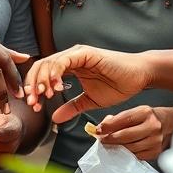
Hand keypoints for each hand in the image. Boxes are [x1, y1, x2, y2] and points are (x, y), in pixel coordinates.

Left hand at [23, 45, 151, 123]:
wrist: (138, 77)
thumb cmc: (118, 86)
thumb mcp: (89, 101)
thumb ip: (72, 107)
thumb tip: (55, 118)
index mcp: (69, 67)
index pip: (43, 74)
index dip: (35, 89)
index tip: (34, 106)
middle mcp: (70, 58)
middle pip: (41, 66)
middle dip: (34, 86)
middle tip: (34, 103)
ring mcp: (77, 54)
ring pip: (49, 62)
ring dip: (42, 80)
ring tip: (43, 96)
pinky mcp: (85, 53)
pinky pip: (64, 61)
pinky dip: (56, 73)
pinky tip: (57, 88)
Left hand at [92, 105, 169, 160]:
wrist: (169, 124)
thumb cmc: (149, 118)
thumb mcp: (136, 112)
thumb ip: (119, 119)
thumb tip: (102, 127)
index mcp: (145, 113)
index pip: (124, 119)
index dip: (109, 126)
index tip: (98, 130)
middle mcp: (152, 126)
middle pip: (126, 136)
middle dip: (111, 139)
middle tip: (102, 139)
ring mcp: (155, 141)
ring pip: (130, 148)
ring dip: (117, 147)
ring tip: (110, 145)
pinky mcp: (155, 152)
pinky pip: (137, 156)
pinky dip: (127, 154)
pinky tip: (123, 150)